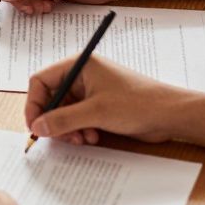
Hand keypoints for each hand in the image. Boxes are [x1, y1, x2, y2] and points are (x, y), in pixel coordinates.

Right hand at [25, 55, 188, 145]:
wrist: (170, 114)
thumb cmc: (137, 103)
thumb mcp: (95, 113)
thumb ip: (62, 119)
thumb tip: (37, 127)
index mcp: (78, 65)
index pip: (40, 81)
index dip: (34, 104)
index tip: (35, 126)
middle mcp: (81, 76)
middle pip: (51, 98)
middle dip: (54, 120)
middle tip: (62, 137)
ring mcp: (90, 91)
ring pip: (63, 112)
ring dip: (68, 129)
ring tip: (82, 139)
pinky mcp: (98, 106)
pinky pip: (77, 119)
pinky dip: (79, 130)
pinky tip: (92, 137)